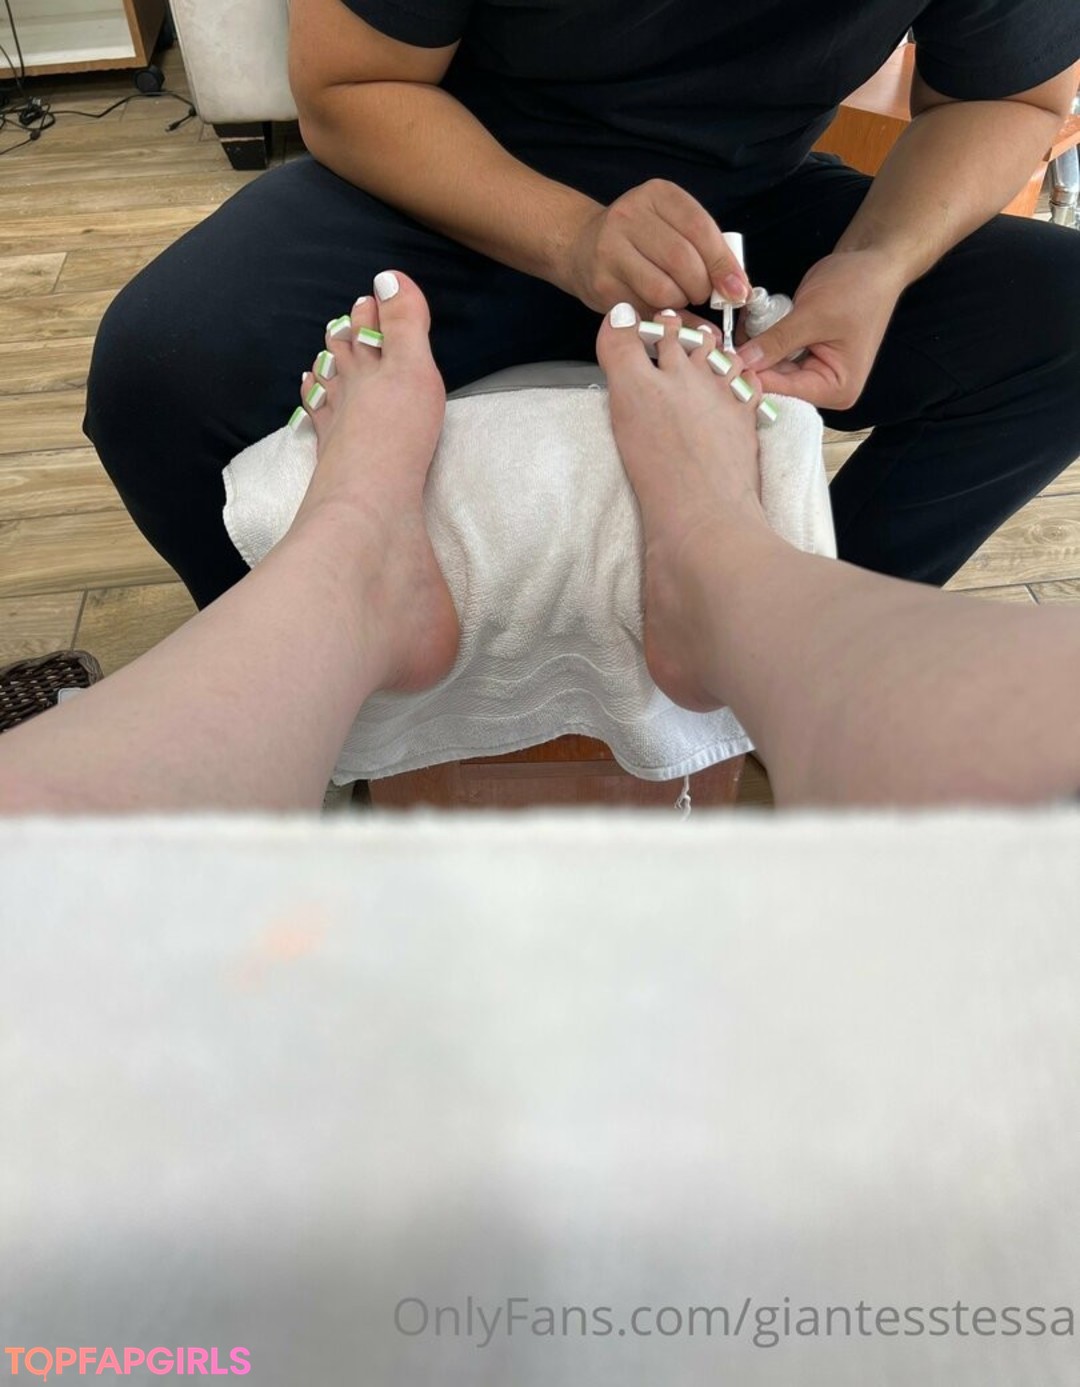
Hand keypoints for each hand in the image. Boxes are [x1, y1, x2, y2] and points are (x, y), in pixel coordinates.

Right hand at [560, 179, 750, 315]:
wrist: (581, 246)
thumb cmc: (639, 239)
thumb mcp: (672, 226)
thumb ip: (704, 249)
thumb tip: (736, 290)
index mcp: (657, 195)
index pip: (701, 229)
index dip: (723, 264)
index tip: (737, 290)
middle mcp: (630, 216)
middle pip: (683, 262)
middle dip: (702, 287)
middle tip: (701, 294)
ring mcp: (611, 249)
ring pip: (663, 289)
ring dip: (681, 303)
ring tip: (678, 298)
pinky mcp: (602, 283)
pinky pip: (643, 308)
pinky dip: (661, 316)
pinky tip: (660, 308)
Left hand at [739, 249, 907, 410]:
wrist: (874, 262)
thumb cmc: (857, 287)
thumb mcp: (812, 314)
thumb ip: (776, 341)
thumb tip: (742, 362)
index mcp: (836, 388)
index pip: (785, 392)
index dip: (753, 378)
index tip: (724, 362)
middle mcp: (825, 387)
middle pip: (776, 384)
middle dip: (753, 361)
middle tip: (727, 339)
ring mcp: (814, 372)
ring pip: (771, 369)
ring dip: (756, 346)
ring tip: (747, 321)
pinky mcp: (804, 356)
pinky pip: (775, 354)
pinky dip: (764, 338)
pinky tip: (756, 320)